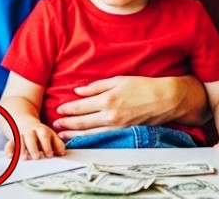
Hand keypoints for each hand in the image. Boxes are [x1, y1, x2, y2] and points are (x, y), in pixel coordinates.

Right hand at [5, 122, 65, 159]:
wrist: (26, 123)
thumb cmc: (41, 134)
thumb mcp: (51, 136)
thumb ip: (58, 144)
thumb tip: (62, 153)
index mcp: (41, 130)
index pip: (44, 135)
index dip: (47, 145)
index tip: (50, 155)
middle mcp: (30, 131)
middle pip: (31, 137)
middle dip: (33, 147)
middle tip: (36, 157)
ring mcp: (20, 135)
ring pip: (19, 140)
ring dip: (21, 149)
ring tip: (24, 158)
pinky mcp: (12, 140)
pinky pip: (9, 143)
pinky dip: (9, 150)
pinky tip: (9, 156)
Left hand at [53, 76, 183, 139]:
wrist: (163, 100)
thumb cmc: (142, 86)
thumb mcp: (118, 80)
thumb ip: (97, 86)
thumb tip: (79, 91)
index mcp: (107, 99)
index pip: (81, 106)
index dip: (68, 109)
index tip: (59, 110)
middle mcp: (109, 115)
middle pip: (82, 122)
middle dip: (67, 124)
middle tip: (55, 125)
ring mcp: (115, 126)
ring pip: (89, 132)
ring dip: (74, 134)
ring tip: (62, 135)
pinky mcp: (122, 132)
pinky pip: (101, 137)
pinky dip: (89, 138)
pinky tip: (82, 138)